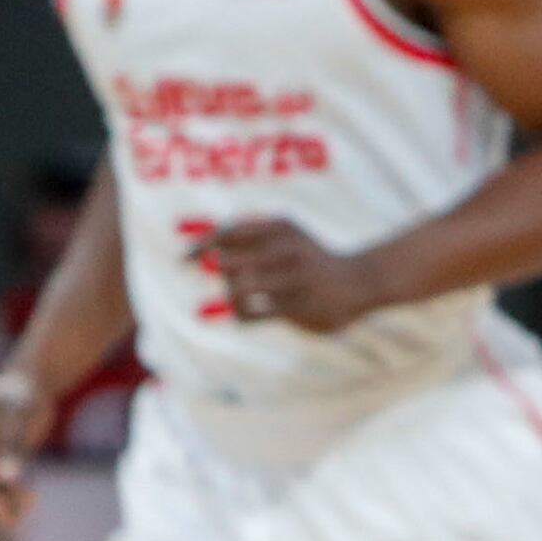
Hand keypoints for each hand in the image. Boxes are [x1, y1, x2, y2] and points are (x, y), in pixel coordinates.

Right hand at [0, 369, 59, 521]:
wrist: (22, 390)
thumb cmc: (25, 399)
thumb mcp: (24, 417)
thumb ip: (14, 445)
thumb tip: (6, 479)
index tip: (8, 520)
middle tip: (33, 500)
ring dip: (0, 510)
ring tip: (32, 497)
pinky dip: (3, 506)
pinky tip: (30, 496)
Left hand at [196, 216, 396, 333]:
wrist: (358, 281)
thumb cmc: (309, 258)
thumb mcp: (283, 236)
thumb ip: (245, 236)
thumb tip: (203, 244)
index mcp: (279, 225)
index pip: (228, 232)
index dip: (201, 246)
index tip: (183, 260)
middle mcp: (286, 247)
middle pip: (228, 262)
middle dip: (223, 274)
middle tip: (235, 280)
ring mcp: (294, 278)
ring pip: (238, 291)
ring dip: (233, 298)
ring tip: (243, 300)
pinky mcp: (299, 306)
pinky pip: (253, 314)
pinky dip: (242, 315)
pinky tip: (247, 314)